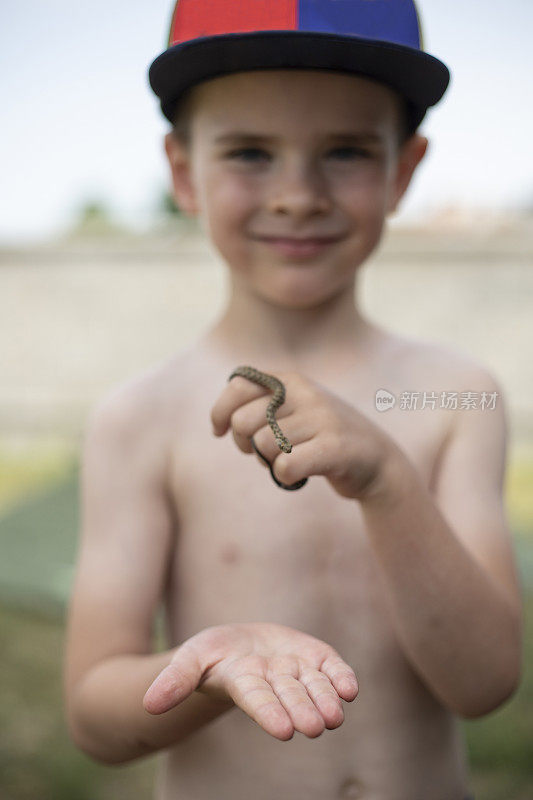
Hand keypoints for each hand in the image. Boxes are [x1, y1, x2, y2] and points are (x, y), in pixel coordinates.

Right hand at [143, 622, 357, 739]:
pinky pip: (331, 668)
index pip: (258, 701)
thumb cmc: (212, 656)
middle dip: (303, 709)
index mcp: (244, 685)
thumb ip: (175, 681)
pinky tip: (349, 688)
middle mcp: (274, 682)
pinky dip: (340, 677)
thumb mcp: (191, 660)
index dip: (270, 713)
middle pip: (290, 696)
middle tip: (316, 727)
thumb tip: (150, 705)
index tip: (284, 731)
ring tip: (335, 716)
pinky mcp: (315, 658)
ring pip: (314, 687)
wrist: (241, 644)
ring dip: (325, 700)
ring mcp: (297, 671)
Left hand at [211, 369, 393, 498]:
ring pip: (263, 446)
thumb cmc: (323, 439)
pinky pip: (285, 466)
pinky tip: (299, 476)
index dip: (220, 412)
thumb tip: (221, 420)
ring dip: (269, 463)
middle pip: (243, 422)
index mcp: (292, 380)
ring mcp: (322, 418)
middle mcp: (306, 393)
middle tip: (264, 453)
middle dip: (245, 444)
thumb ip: (261, 406)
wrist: (378, 461)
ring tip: (290, 461)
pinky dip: (285, 477)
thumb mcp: (295, 411)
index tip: (219, 431)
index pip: (238, 386)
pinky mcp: (334, 447)